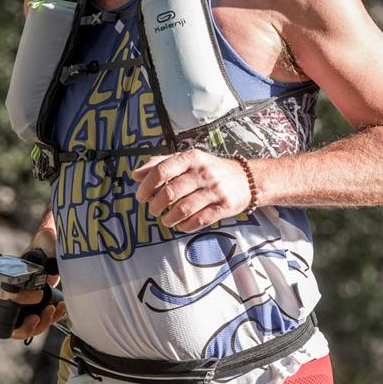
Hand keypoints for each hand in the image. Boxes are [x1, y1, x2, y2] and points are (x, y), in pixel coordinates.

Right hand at [3, 230, 64, 340]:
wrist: (52, 249)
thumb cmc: (46, 244)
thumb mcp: (47, 241)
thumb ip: (48, 244)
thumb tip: (51, 262)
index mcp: (12, 281)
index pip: (9, 298)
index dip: (22, 301)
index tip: (39, 294)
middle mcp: (16, 296)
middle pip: (13, 324)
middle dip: (26, 326)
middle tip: (38, 316)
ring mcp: (27, 305)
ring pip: (26, 329)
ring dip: (41, 325)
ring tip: (52, 311)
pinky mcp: (39, 309)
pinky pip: (40, 324)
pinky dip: (51, 320)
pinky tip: (60, 308)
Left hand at [131, 150, 253, 232]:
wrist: (246, 179)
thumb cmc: (210, 170)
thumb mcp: (188, 160)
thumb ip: (161, 164)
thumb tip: (136, 175)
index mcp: (191, 158)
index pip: (161, 171)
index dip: (147, 186)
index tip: (141, 197)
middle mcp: (203, 172)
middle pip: (170, 192)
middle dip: (156, 205)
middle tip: (153, 210)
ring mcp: (214, 190)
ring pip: (183, 209)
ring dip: (169, 218)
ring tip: (165, 219)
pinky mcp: (223, 206)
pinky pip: (199, 220)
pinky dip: (185, 225)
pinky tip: (180, 225)